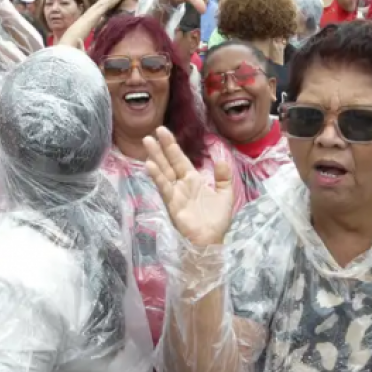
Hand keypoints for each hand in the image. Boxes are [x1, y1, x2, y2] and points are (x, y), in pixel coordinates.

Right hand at [143, 126, 233, 247]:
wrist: (212, 240)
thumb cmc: (217, 221)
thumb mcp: (225, 195)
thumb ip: (223, 177)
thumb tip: (221, 160)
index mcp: (192, 180)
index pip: (179, 159)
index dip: (172, 146)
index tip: (163, 131)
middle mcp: (181, 185)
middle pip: (169, 162)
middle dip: (161, 147)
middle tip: (153, 132)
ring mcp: (175, 194)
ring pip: (164, 172)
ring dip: (155, 157)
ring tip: (147, 143)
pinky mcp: (173, 205)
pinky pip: (165, 188)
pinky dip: (158, 177)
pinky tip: (150, 165)